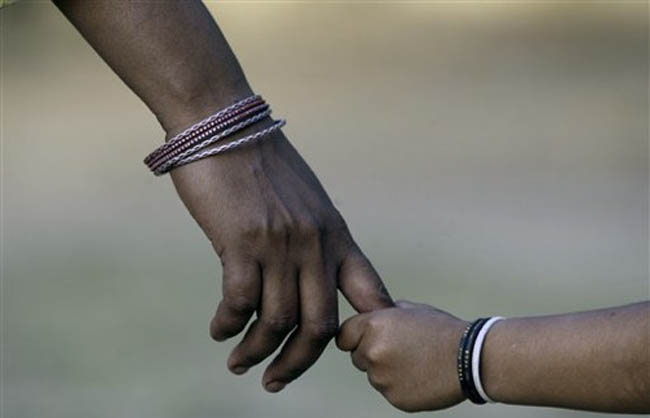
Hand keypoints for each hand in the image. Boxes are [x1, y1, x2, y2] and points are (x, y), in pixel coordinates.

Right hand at [170, 123, 392, 391]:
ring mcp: (281, 243)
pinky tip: (220, 330)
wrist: (224, 125)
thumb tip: (305, 277)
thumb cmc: (261, 163)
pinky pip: (240, 302)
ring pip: (277, 320)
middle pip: (320, 325)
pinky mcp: (243, 242)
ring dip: (256, 351)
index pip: (370, 292)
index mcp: (337, 233)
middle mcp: (315, 243)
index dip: (371, 329)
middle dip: (299, 362)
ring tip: (239, 363)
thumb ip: (312, 238)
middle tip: (277, 381)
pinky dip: (229, 325)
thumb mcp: (304, 199)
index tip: (352, 353)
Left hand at [337, 301, 467, 411]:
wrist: (470, 358)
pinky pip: (389, 391)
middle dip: (371, 353)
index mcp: (373, 326)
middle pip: (357, 356)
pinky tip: (421, 376)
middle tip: (400, 349)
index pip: (344, 335)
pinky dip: (400, 386)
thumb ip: (385, 314)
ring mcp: (382, 378)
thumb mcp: (412, 310)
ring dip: (386, 370)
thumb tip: (371, 316)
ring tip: (416, 361)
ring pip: (373, 375)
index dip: (354, 336)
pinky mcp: (395, 398)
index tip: (364, 338)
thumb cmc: (442, 330)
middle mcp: (372, 352)